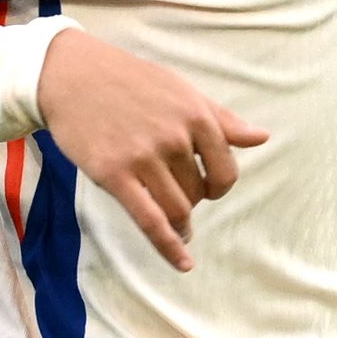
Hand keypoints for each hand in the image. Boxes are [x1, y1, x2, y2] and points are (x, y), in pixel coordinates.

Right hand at [36, 31, 268, 271]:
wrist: (73, 75)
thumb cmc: (130, 80)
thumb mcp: (181, 91)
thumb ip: (221, 119)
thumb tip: (262, 138)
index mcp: (195, 115)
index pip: (225, 170)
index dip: (219, 186)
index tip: (207, 188)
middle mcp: (174, 138)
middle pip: (198, 193)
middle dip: (192, 200)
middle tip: (175, 195)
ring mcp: (144, 158)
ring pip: (178, 210)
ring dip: (181, 224)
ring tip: (179, 228)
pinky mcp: (115, 175)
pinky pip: (150, 221)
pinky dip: (169, 247)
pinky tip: (183, 262)